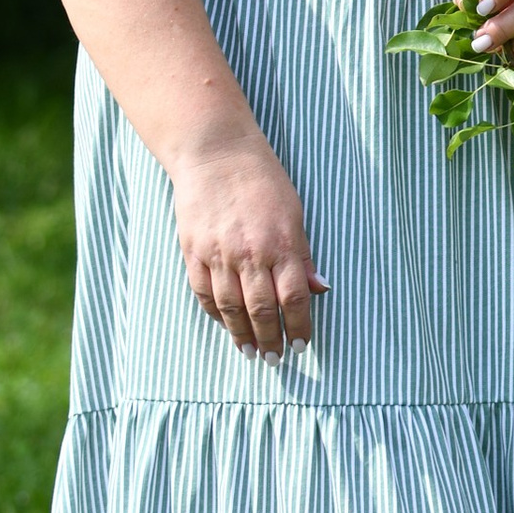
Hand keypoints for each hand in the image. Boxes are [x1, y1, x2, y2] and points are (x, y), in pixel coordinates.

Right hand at [172, 139, 325, 357]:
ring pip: (230, 307)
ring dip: (241, 334)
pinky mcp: (194, 251)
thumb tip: (320, 289)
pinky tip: (225, 325)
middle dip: (270, 339)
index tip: (301, 345)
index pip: (293, 298)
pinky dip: (215, 313)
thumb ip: (303, 255)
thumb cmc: (262, 180)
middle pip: (261, 309)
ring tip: (250, 352)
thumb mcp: (295, 213)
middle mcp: (250, 253)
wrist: (216, 153)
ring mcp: (218, 254)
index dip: (298, 327)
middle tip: (274, 359)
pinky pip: (204, 292)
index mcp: (281, 243)